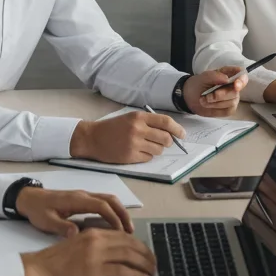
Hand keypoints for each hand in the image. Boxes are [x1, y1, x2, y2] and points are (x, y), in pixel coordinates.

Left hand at [15, 187, 132, 236]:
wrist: (29, 199)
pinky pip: (103, 202)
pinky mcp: (82, 200)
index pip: (101, 206)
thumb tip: (76, 234)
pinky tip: (114, 225)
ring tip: (127, 230)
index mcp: (76, 200)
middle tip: (131, 231)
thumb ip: (61, 227)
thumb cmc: (38, 210)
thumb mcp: (46, 221)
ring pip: (108, 199)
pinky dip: (113, 211)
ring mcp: (84, 196)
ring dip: (120, 212)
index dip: (113, 218)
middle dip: (123, 214)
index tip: (121, 232)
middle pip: (110, 200)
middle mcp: (83, 195)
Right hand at [21, 228, 154, 275]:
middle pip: (129, 243)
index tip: (145, 251)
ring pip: (128, 255)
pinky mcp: (94, 270)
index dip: (137, 243)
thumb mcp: (77, 245)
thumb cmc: (55, 261)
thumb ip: (95, 245)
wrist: (39, 269)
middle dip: (145, 252)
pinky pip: (121, 271)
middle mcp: (96, 239)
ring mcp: (96, 254)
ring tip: (151, 271)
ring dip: (143, 263)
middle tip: (154, 261)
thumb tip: (114, 252)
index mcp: (92, 231)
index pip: (122, 234)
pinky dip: (134, 275)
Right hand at [70, 110, 185, 163]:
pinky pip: (148, 158)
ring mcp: (134, 143)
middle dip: (168, 142)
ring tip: (145, 146)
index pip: (165, 122)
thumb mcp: (130, 118)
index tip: (182, 134)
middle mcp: (138, 129)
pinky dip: (146, 156)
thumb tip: (169, 132)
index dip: (177, 129)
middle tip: (163, 143)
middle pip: (165, 138)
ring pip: (158, 150)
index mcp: (139, 117)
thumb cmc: (112, 127)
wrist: (93, 138)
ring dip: (156, 150)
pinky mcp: (130, 156)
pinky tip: (137, 152)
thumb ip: (148, 123)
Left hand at [183, 69, 245, 115]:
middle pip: (235, 92)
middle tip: (208, 96)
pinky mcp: (229, 109)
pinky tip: (208, 105)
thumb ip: (215, 76)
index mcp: (228, 75)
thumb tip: (227, 79)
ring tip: (203, 100)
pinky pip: (227, 111)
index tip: (236, 85)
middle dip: (221, 95)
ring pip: (231, 102)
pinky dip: (216, 109)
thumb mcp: (203, 77)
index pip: (242, 76)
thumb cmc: (199, 83)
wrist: (190, 97)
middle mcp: (233, 87)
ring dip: (215, 103)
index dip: (242, 81)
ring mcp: (232, 98)